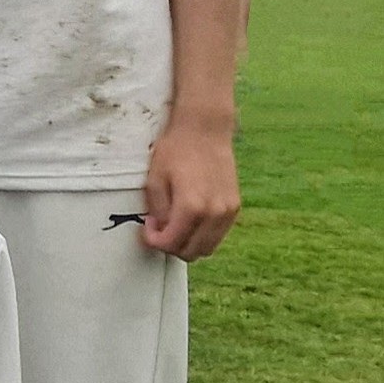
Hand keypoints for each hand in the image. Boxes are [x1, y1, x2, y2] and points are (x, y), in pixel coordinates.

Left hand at [139, 113, 238, 259]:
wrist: (205, 130)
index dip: (154, 241)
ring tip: (174, 224)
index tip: (147, 228)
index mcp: (192, 207)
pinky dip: (203, 235)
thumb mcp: (155, 180)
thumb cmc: (175, 151)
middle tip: (159, 229)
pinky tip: (190, 219)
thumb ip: (157, 211)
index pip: (171, 243)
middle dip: (171, 246)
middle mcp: (215, 213)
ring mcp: (229, 211)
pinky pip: (218, 234)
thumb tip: (160, 230)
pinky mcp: (236, 206)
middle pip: (191, 252)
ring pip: (208, 247)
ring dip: (188, 243)